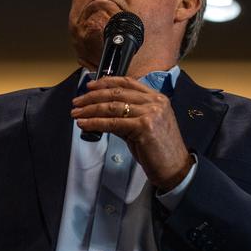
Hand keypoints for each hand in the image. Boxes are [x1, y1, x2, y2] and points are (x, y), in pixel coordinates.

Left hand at [72, 76, 192, 190]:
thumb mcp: (144, 126)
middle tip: (77, 102)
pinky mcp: (144, 127)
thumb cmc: (159, 149)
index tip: (90, 86)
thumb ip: (126, 116)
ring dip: (90, 110)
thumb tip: (101, 112)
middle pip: (117, 93)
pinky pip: (112, 123)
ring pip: (112, 107)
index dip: (106, 82)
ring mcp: (150, 113)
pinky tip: (84, 124)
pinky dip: (95, 123)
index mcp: (157, 98)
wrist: (174, 167)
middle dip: (93, 97)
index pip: (128, 82)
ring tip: (77, 114)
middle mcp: (155, 102)